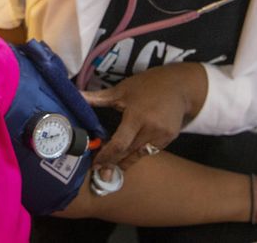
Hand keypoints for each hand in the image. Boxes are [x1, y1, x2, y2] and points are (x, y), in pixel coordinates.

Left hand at [81, 62, 206, 170]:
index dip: (106, 156)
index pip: (120, 143)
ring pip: (139, 155)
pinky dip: (138, 153)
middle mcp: (151, 128)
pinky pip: (150, 151)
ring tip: (111, 168)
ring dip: (125, 162)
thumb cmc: (147, 85)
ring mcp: (163, 135)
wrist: (179, 86)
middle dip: (113, 163)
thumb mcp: (122, 90)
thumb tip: (77, 96)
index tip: (96, 164)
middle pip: (129, 153)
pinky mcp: (170, 139)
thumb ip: (98, 98)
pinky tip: (128, 156)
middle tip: (100, 171)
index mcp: (137, 116)